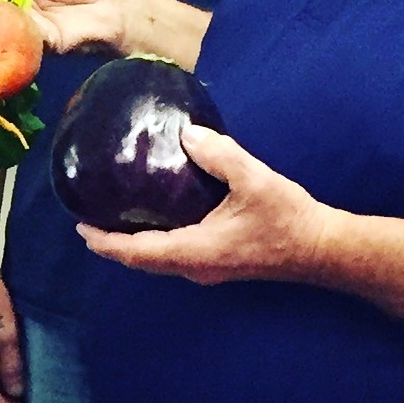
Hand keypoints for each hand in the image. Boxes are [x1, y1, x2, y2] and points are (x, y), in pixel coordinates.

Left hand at [77, 124, 338, 286]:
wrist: (322, 248)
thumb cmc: (289, 218)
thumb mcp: (254, 180)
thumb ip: (220, 155)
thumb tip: (188, 134)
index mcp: (195, 251)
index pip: (136, 252)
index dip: (106, 243)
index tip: (81, 228)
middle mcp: (195, 267)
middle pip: (141, 261)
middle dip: (112, 245)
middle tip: (88, 221)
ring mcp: (206, 269)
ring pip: (157, 261)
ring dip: (132, 245)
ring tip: (112, 221)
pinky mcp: (218, 264)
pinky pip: (173, 257)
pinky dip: (154, 243)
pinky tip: (153, 221)